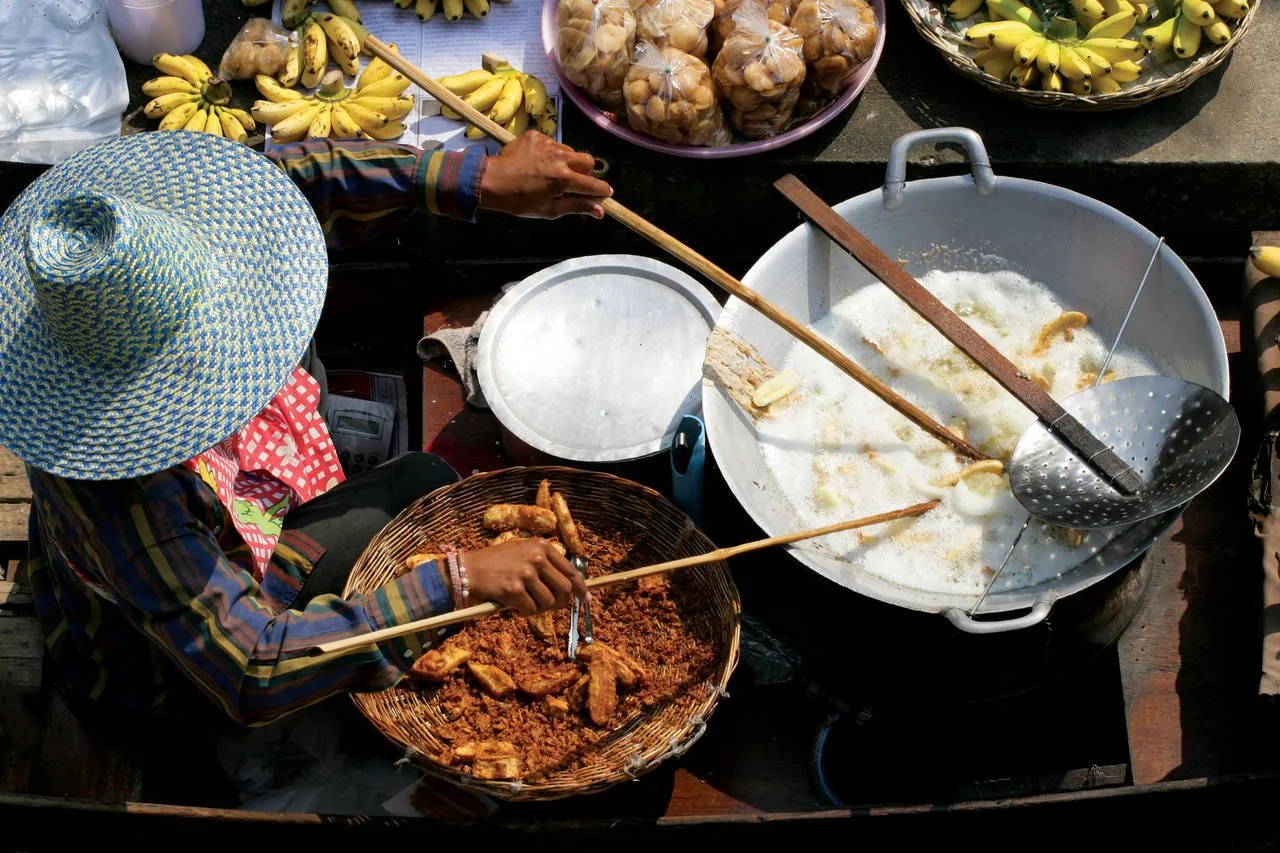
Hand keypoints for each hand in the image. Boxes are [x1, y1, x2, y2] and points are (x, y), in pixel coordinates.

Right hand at [462, 538, 588, 615]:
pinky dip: (524, 612)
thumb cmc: (495, 564)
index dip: (580, 587)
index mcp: (541, 546)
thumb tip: (570, 590)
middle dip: (561, 602)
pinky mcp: (514, 589)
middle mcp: (536, 557)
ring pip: (549, 602)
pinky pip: (531, 610)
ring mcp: (526, 573)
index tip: (585, 598)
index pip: (570, 570)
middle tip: (551, 607)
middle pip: (565, 588)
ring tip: (525, 603)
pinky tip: (514, 606)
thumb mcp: (522, 553)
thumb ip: (545, 566)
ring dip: (539, 608)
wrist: (466, 570)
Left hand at [478, 130, 612, 219]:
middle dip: (587, 172)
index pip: (593, 184)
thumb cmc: (520, 201)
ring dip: (568, 162)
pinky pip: (552, 143)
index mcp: (563, 179)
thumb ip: (577, 206)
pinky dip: (550, 153)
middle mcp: (559, 158)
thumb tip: (600, 211)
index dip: (602, 190)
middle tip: (576, 181)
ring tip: (552, 172)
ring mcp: (547, 144)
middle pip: (588, 161)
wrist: (491, 181)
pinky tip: (538, 163)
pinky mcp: (536, 136)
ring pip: (570, 151)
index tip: (606, 193)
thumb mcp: (550, 210)